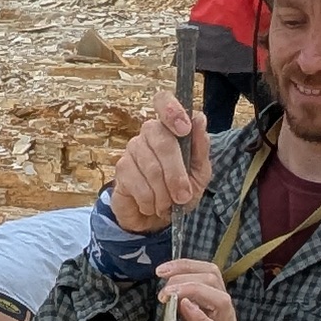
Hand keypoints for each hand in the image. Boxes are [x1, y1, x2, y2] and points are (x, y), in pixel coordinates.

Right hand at [105, 93, 212, 230]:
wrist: (156, 219)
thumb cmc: (179, 192)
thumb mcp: (199, 172)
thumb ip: (200, 147)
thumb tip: (199, 118)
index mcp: (170, 128)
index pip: (163, 101)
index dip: (172, 111)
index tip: (184, 129)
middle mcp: (149, 133)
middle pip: (163, 141)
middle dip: (176, 173)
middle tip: (183, 196)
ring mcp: (132, 149)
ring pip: (152, 167)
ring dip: (164, 193)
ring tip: (167, 204)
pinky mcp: (120, 169)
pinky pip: (138, 183)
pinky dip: (150, 201)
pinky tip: (151, 205)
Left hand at [157, 257, 263, 320]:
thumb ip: (186, 314)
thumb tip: (170, 295)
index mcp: (216, 308)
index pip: (208, 273)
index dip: (185, 265)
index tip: (161, 270)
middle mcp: (224, 316)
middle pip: (214, 278)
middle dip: (185, 272)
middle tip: (161, 281)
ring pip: (220, 299)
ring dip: (192, 290)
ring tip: (169, 294)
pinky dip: (199, 316)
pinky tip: (184, 308)